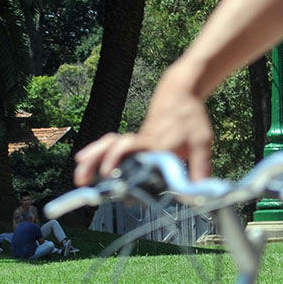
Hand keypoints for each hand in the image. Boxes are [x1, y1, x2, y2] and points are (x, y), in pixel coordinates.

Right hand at [74, 78, 213, 184]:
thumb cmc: (190, 116)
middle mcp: (143, 142)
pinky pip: (110, 145)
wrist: (179, 93)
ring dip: (92, 160)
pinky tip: (86, 164)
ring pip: (108, 146)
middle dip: (98, 163)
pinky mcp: (133, 141)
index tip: (112, 176)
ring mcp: (136, 140)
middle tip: (84, 180)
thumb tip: (199, 190)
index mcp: (159, 143)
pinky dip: (96, 154)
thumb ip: (201, 166)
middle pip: (115, 149)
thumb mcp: (202, 141)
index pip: (136, 152)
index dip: (121, 161)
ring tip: (79, 178)